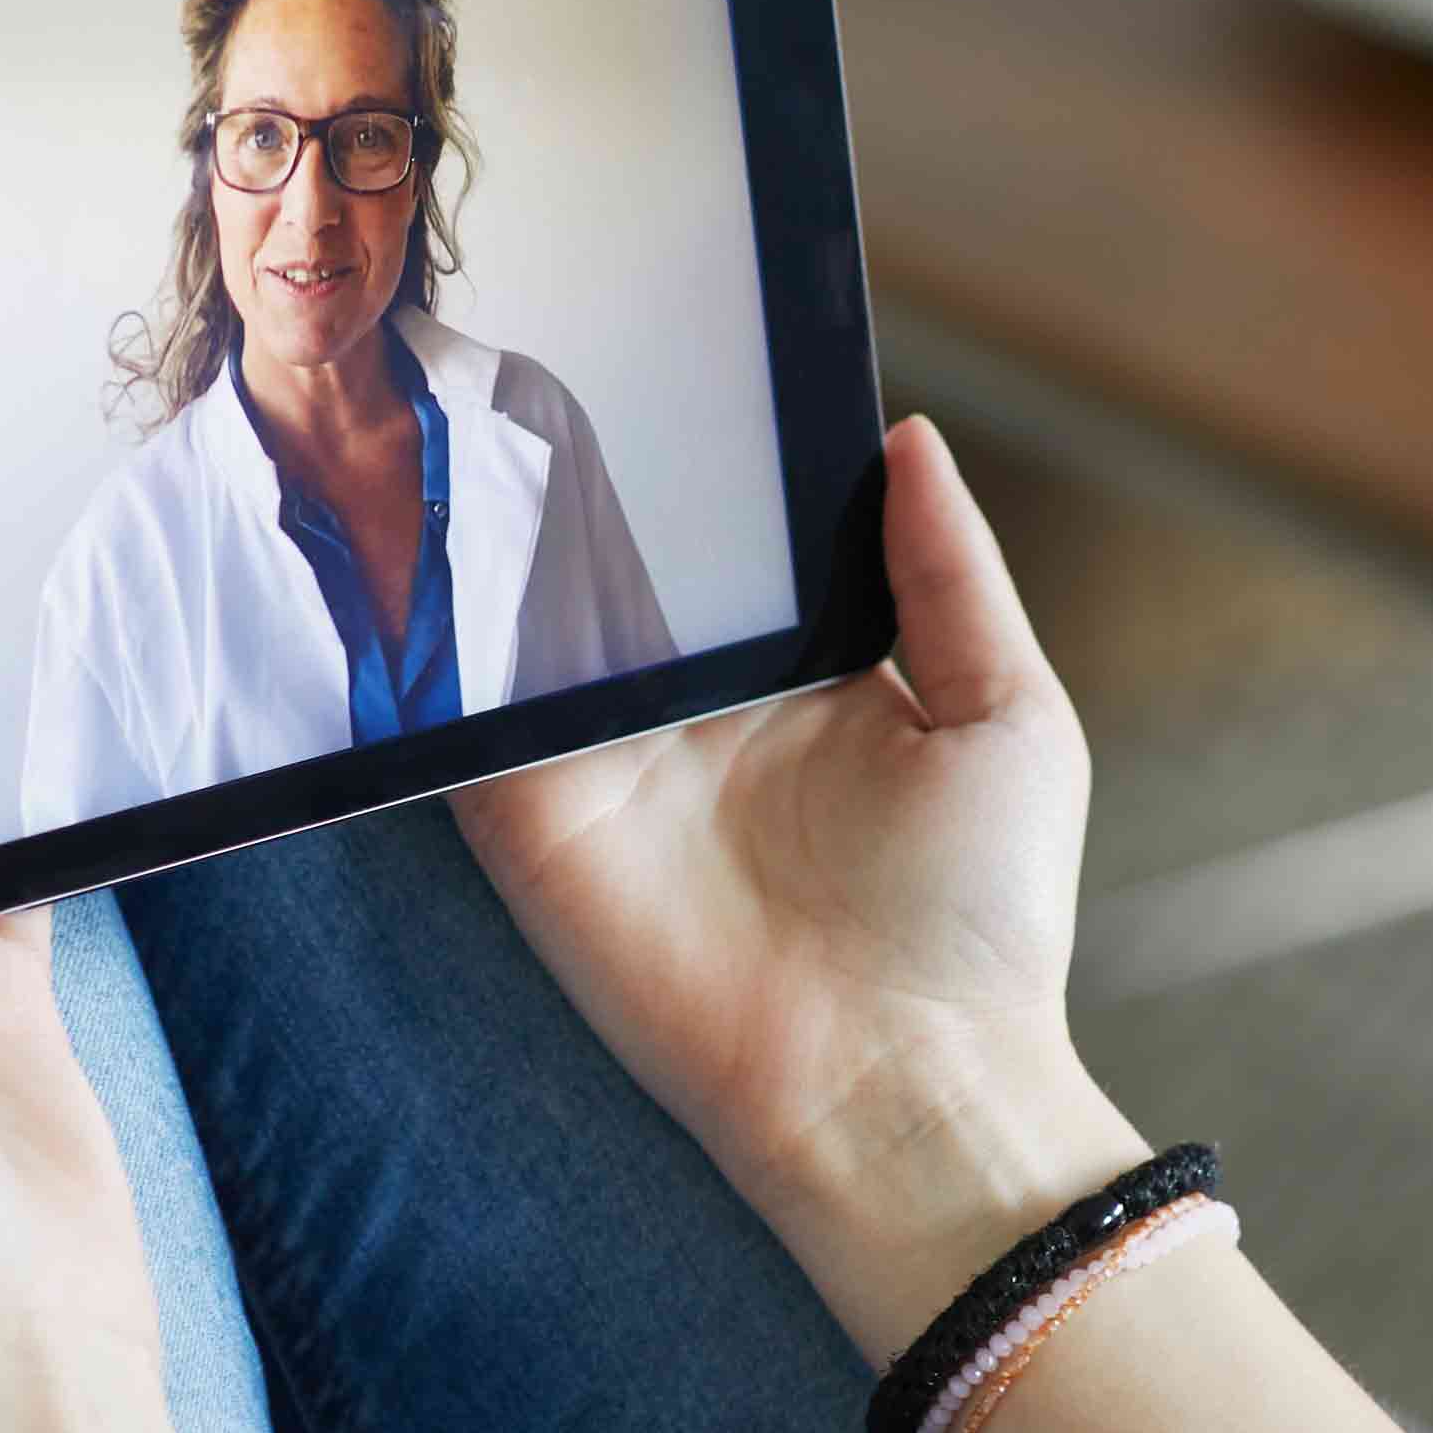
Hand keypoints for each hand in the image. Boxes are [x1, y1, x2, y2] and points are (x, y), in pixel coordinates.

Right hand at [451, 419, 1142, 1351]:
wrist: (899, 1086)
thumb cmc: (980, 922)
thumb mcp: (1009, 714)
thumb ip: (951, 574)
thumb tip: (907, 436)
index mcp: (801, 678)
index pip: (733, 549)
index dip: (706, 463)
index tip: (678, 346)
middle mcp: (694, 715)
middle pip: (617, 572)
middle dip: (580, 484)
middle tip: (544, 353)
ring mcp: (603, 769)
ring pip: (527, 627)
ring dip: (492, 548)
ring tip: (461, 425)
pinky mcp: (533, 826)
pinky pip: (466, 718)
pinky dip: (437, 648)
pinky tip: (423, 554)